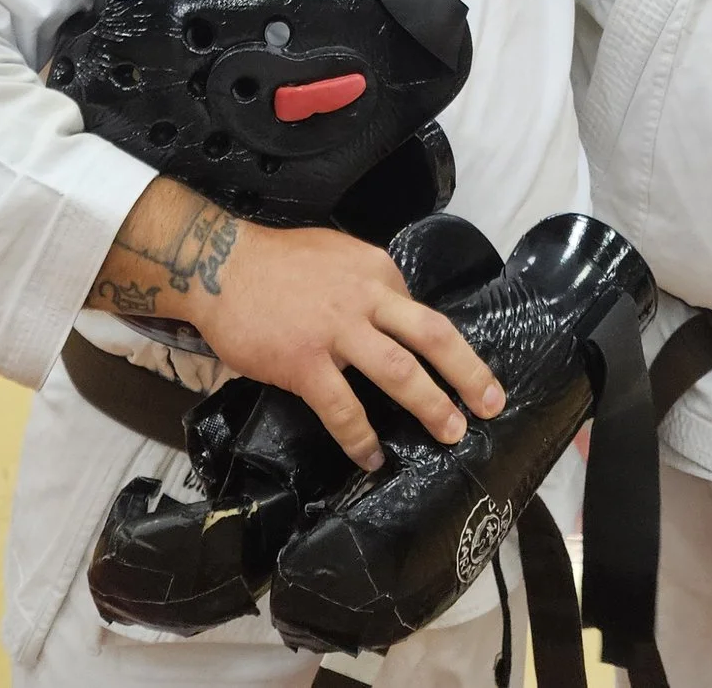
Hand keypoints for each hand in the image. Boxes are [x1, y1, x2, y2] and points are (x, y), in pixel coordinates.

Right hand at [179, 221, 504, 470]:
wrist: (219, 263)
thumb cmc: (275, 262)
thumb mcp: (336, 255)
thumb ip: (368, 284)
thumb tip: (392, 313)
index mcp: (376, 270)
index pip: (419, 310)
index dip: (435, 346)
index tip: (448, 370)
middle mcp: (366, 296)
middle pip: (433, 335)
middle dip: (468, 373)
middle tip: (492, 403)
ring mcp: (336, 330)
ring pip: (399, 371)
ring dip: (430, 405)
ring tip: (451, 433)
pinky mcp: (303, 362)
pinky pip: (343, 408)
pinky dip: (361, 436)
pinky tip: (372, 457)